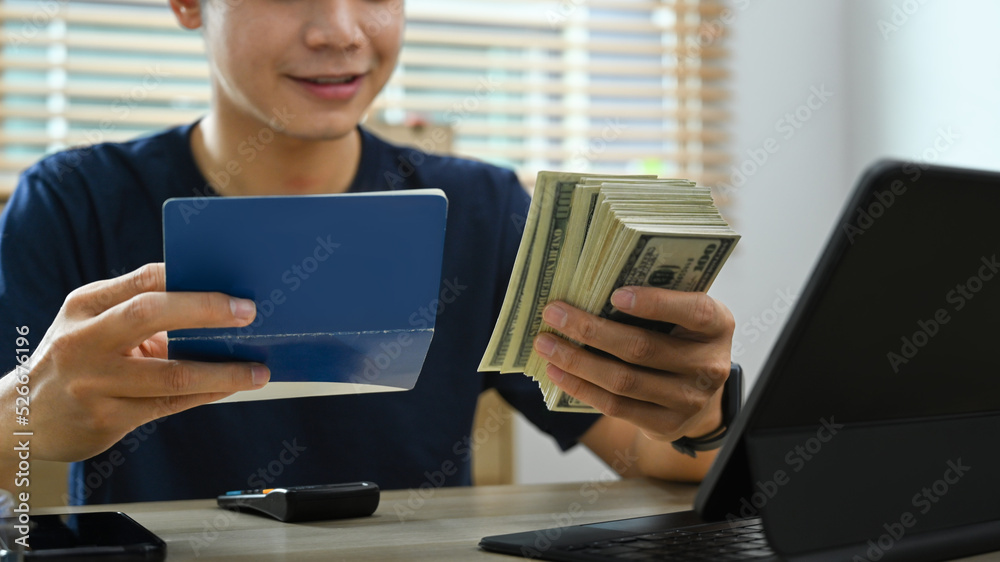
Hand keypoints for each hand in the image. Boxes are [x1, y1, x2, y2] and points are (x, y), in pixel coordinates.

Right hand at [1, 263, 268, 465]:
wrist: (22, 419)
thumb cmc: (78, 359)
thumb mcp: (94, 324)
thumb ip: (140, 311)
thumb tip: (216, 306)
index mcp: (86, 305)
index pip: (142, 280)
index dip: (188, 278)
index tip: (231, 285)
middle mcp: (84, 339)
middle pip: (149, 314)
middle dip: (205, 310)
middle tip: (250, 313)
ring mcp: (93, 381)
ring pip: (170, 372)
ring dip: (223, 371)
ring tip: (258, 370)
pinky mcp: (106, 417)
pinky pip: (170, 403)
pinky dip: (207, 393)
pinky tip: (232, 388)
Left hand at [533, 286, 734, 441]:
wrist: (702, 394)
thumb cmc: (682, 338)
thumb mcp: (684, 314)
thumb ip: (657, 301)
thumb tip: (592, 287)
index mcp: (717, 326)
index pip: (692, 312)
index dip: (655, 303)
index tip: (614, 294)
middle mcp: (708, 365)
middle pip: (642, 348)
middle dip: (591, 330)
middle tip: (554, 314)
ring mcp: (689, 400)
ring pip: (623, 381)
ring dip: (577, 361)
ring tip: (546, 345)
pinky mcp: (666, 425)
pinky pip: (616, 407)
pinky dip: (582, 388)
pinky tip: (558, 372)